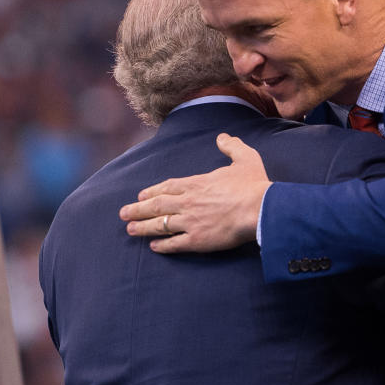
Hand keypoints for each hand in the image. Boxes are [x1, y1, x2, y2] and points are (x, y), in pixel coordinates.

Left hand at [119, 133, 269, 252]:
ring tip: (130, 229)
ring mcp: (190, 222)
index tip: (141, 196)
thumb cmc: (254, 185)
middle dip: (138, 209)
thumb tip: (223, 137)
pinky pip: (174, 243)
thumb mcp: (245, 158)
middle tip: (124, 213)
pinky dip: (162, 245)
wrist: (260, 209)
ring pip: (160, 225)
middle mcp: (188, 202)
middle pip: (157, 205)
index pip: (167, 187)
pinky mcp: (197, 240)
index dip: (152, 192)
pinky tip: (153, 247)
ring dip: (143, 227)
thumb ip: (231, 146)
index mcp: (197, 183)